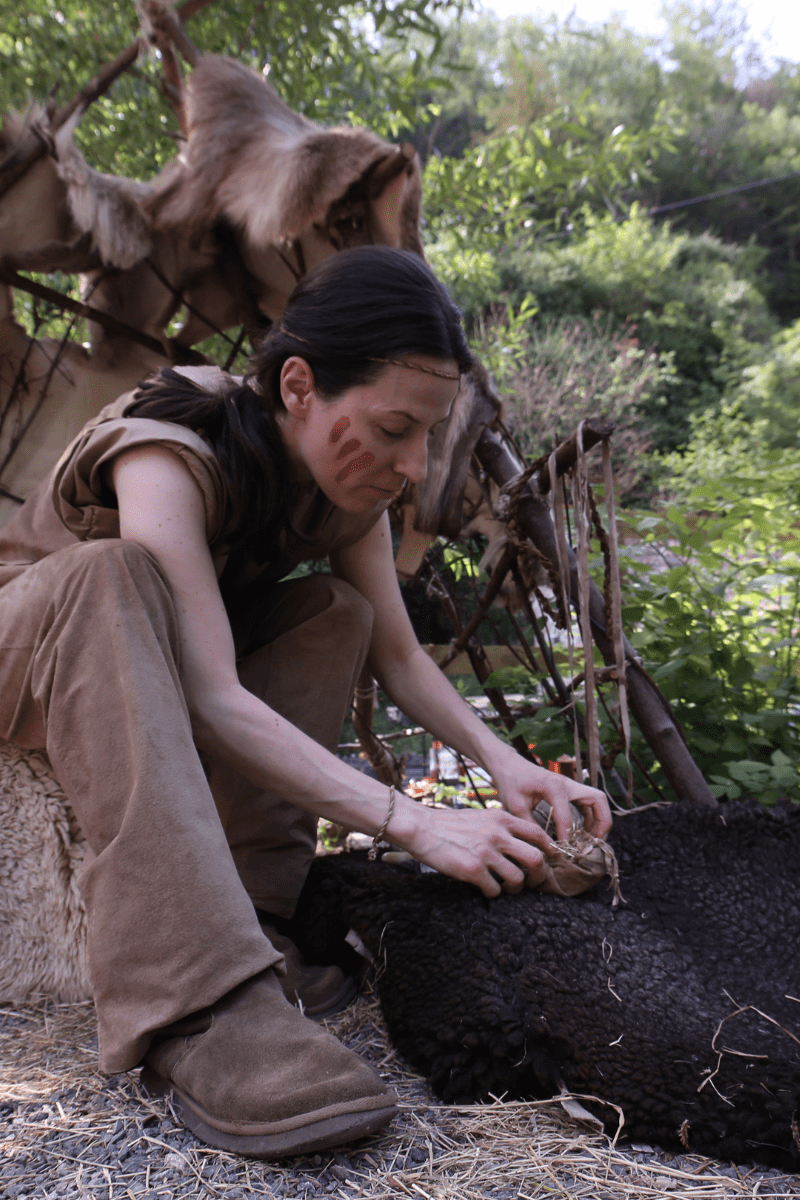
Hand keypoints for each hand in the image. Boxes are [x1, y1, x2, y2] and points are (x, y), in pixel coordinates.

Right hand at [403, 802, 555, 898]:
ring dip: (515, 888)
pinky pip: (494, 890)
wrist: (422, 827)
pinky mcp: (472, 870)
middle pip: (536, 859)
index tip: (549, 860)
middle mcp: (498, 834)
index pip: (538, 834)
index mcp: (502, 818)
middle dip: (539, 875)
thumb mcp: (482, 816)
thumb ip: (502, 826)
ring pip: (517, 879)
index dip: (548, 850)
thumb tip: (521, 843)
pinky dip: (493, 893)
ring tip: (506, 888)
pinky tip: (485, 888)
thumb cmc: (450, 823)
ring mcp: (486, 853)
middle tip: (533, 882)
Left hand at [490, 755, 611, 842]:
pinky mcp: (569, 790)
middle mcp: (567, 783)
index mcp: (553, 786)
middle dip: (602, 822)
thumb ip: (530, 826)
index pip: (567, 816)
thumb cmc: (511, 782)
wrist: (508, 765)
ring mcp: (570, 785)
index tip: (562, 851)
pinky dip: (590, 818)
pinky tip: (583, 833)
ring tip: (592, 841)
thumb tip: (543, 848)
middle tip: (596, 842)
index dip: (566, 836)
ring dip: (599, 820)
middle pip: (598, 799)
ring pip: (596, 800)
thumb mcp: (515, 806)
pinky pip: (588, 803)